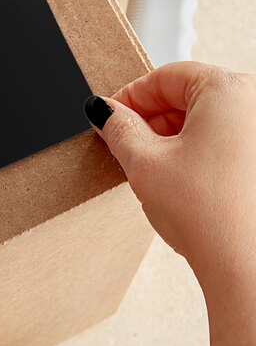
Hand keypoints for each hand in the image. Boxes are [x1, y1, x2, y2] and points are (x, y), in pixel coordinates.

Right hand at [84, 61, 255, 284]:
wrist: (247, 268)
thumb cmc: (211, 215)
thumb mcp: (144, 162)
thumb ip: (118, 127)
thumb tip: (104, 111)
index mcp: (230, 91)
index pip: (166, 76)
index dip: (130, 96)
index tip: (110, 115)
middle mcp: (255, 105)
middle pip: (187, 95)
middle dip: (150, 119)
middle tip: (123, 143)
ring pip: (205, 120)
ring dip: (171, 137)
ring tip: (150, 167)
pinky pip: (223, 140)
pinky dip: (195, 151)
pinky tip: (178, 177)